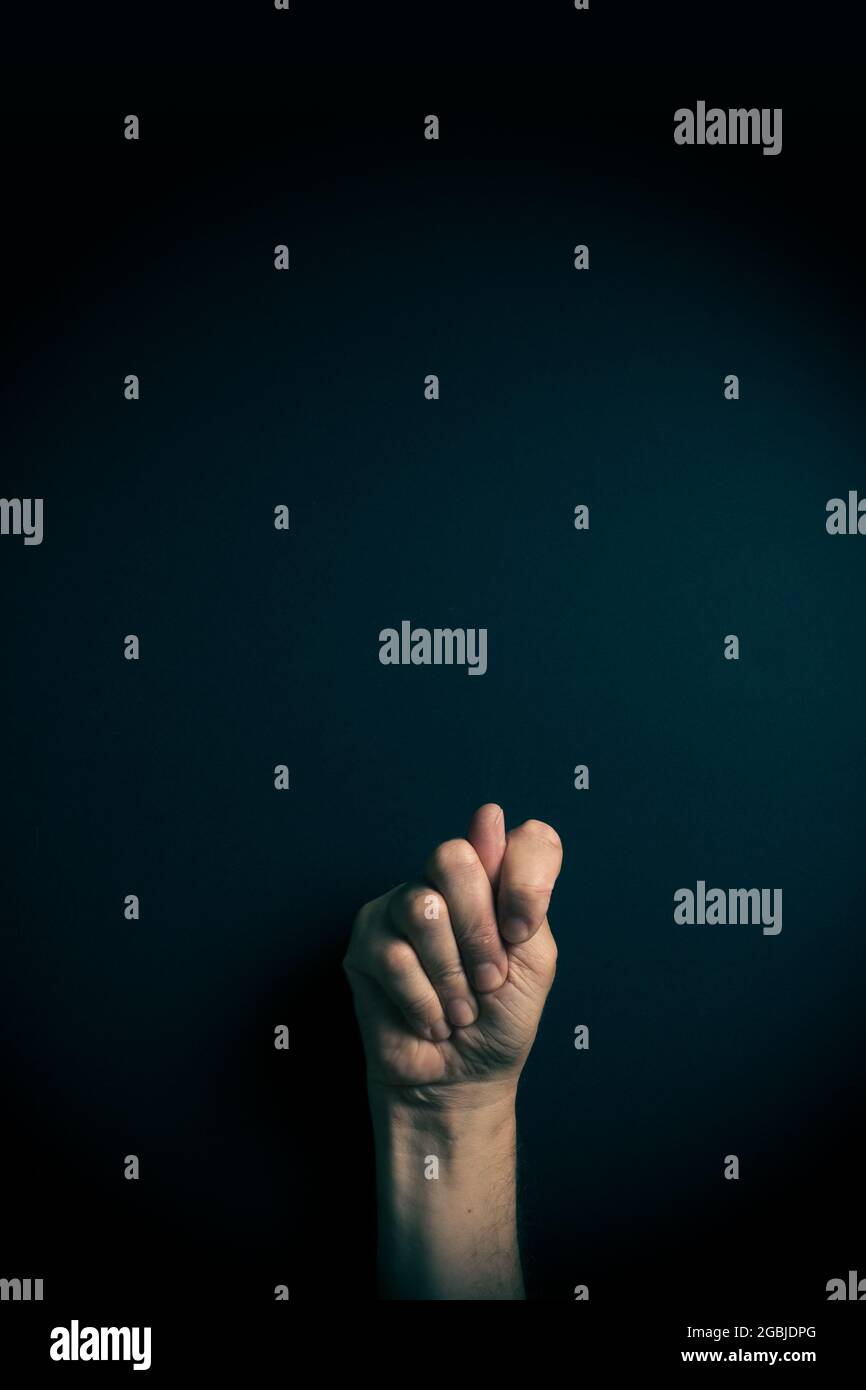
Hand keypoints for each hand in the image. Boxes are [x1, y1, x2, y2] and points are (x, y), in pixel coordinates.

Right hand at [343, 803, 562, 1107]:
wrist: (463, 1080)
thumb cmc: (501, 1020)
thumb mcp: (533, 960)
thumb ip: (520, 892)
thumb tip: (489, 815)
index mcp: (495, 879)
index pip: (523, 837)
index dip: (527, 878)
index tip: (521, 929)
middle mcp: (444, 882)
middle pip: (453, 857)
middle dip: (478, 932)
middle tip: (487, 980)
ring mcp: (399, 909)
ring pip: (422, 908)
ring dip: (451, 975)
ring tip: (459, 1008)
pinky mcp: (365, 944)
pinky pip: (394, 957)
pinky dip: (423, 1001)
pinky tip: (431, 1019)